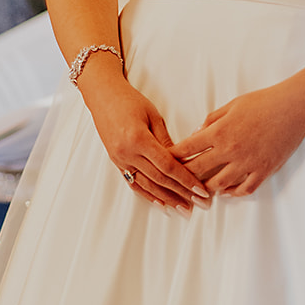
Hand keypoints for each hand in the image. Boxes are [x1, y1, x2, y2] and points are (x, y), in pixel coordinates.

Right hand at [82, 75, 209, 211]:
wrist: (103, 96)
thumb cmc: (129, 100)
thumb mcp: (153, 115)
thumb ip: (166, 140)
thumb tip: (182, 160)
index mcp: (138, 139)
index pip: (167, 165)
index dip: (186, 179)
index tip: (201, 189)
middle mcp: (127, 153)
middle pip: (159, 179)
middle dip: (181, 193)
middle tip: (199, 203)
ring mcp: (120, 159)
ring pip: (147, 185)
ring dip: (167, 198)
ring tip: (183, 208)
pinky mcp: (116, 162)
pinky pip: (133, 183)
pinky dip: (148, 194)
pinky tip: (160, 203)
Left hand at [173, 83, 304, 196]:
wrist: (293, 108)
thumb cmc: (263, 102)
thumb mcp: (232, 105)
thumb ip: (212, 120)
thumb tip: (196, 134)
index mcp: (220, 131)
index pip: (188, 148)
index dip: (173, 156)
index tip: (163, 160)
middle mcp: (230, 150)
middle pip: (197, 170)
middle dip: (183, 177)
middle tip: (174, 182)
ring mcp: (247, 163)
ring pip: (217, 185)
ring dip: (205, 188)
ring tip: (197, 191)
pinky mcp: (263, 171)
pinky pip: (243, 190)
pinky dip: (231, 193)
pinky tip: (225, 192)